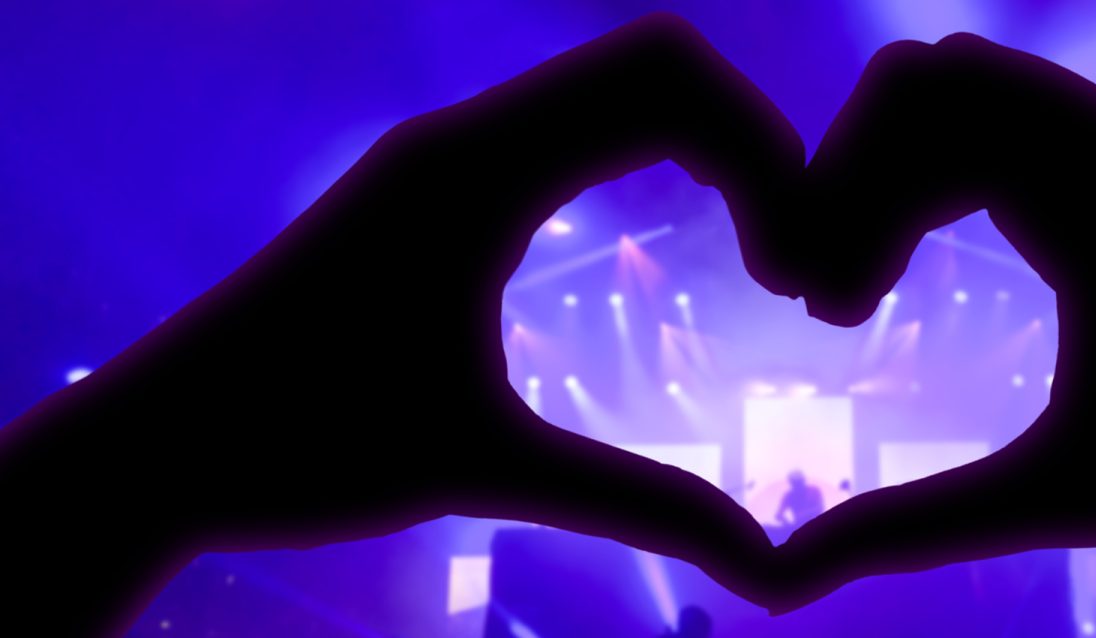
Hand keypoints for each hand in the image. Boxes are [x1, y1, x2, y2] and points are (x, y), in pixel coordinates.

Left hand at [0, 14, 801, 635]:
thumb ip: (638, 502)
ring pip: (612, 86)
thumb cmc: (304, 452)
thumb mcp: (486, 473)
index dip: (761, 151)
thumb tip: (770, 567)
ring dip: (703, 144)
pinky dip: (649, 156)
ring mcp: (446, 152)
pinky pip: (571, 125)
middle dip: (750, 141)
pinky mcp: (434, 183)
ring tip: (751, 253)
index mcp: (477, 172)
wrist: (157, 447)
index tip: (787, 273)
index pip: (664, 81)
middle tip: (786, 261)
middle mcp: (464, 134)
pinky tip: (669, 235)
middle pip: (655, 62)